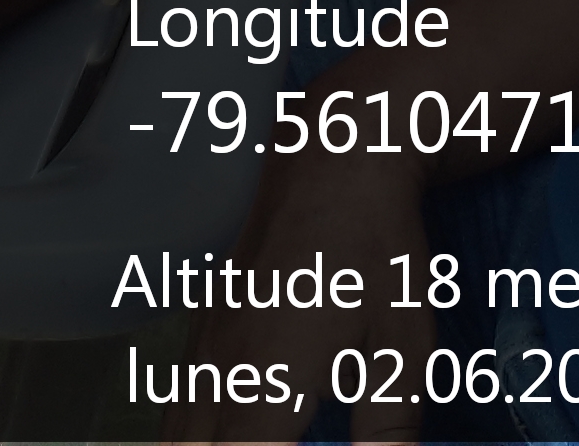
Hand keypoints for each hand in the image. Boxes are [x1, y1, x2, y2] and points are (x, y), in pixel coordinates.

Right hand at [172, 142, 438, 444]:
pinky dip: (186, 433)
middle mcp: (221, 371)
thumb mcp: (402, 349)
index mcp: (266, 387)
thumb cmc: (372, 252)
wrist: (332, 160)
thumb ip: (388, 431)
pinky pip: (179, 399)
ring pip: (175, 431)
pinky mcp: (206, 323)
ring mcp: (206, 344)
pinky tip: (212, 435)